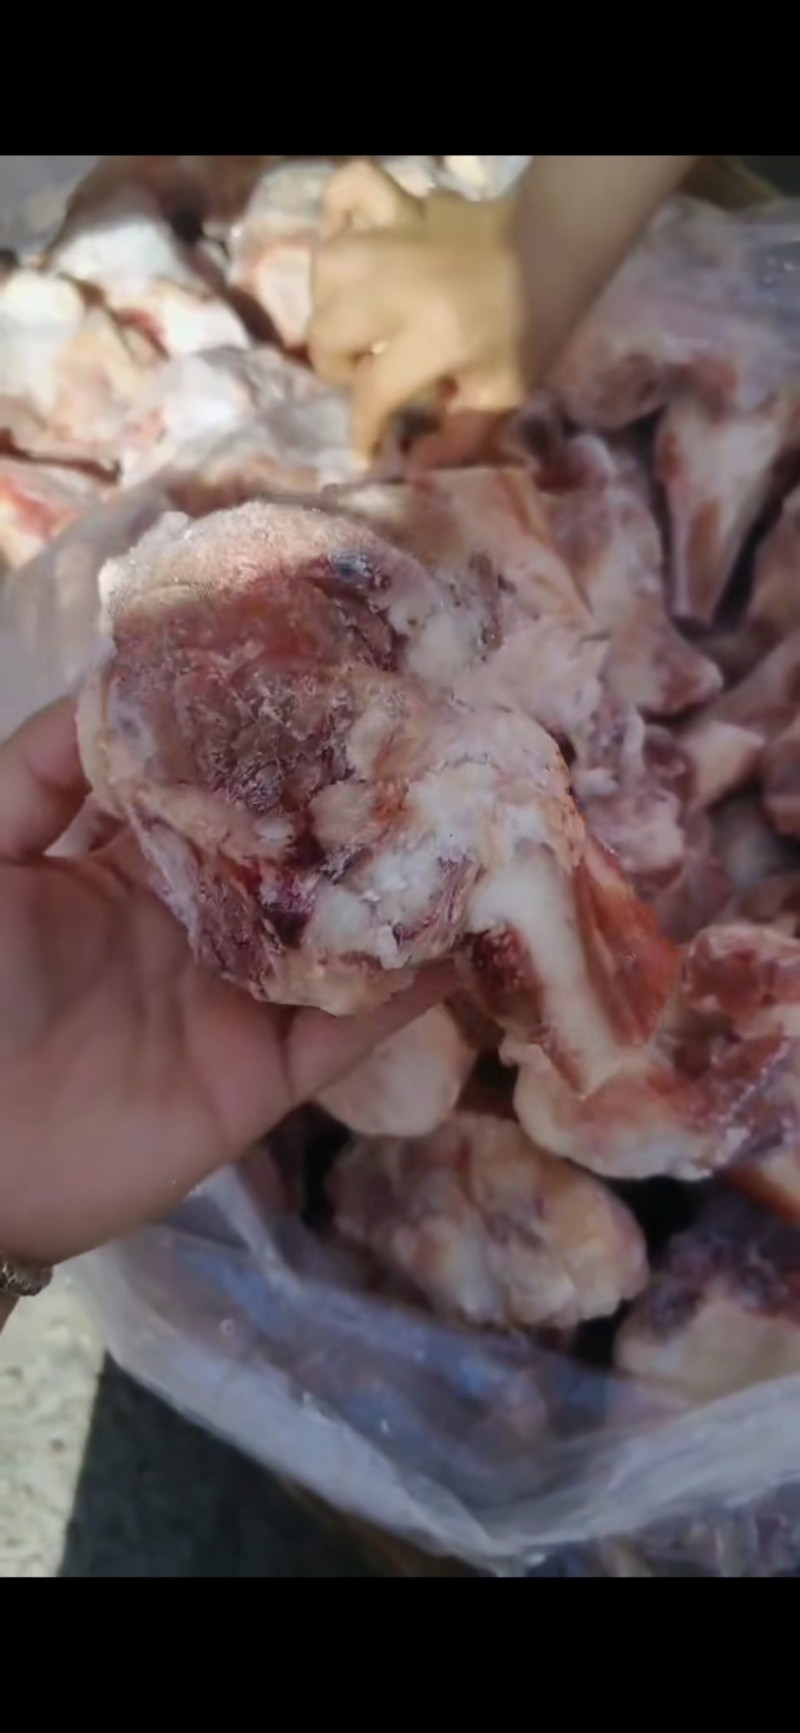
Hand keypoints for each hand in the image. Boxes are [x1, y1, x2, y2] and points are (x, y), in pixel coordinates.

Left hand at [0, 700, 447, 1268]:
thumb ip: (35, 772)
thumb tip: (114, 679)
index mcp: (126, 869)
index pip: (215, 793)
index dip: (268, 742)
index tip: (337, 677)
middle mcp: (196, 925)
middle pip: (290, 857)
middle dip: (355, 805)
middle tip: (439, 738)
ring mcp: (238, 1002)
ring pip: (336, 934)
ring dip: (399, 889)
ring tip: (479, 821)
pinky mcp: (266, 1077)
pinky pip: (350, 1028)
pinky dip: (407, 989)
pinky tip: (471, 939)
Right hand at [310, 161, 525, 455]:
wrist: (562, 243)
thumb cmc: (536, 323)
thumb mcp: (506, 393)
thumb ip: (458, 434)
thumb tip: (412, 461)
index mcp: (433, 335)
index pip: (372, 393)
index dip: (362, 430)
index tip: (367, 450)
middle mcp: (401, 285)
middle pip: (328, 332)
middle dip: (337, 368)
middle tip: (365, 376)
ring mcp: (397, 237)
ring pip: (326, 266)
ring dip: (330, 302)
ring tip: (353, 321)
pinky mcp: (402, 204)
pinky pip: (349, 189)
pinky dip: (338, 210)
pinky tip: (347, 240)